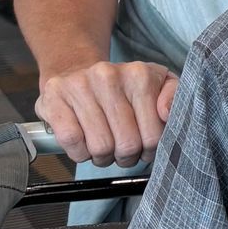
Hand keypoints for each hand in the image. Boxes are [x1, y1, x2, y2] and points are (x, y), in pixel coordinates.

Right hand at [36, 58, 176, 163]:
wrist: (74, 71)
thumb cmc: (121, 88)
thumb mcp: (156, 83)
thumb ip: (174, 96)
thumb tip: (166, 113)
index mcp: (139, 74)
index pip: (153, 136)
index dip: (149, 150)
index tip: (143, 145)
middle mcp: (108, 76)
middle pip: (127, 145)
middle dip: (126, 156)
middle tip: (122, 150)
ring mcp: (79, 86)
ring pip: (100, 147)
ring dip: (103, 157)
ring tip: (104, 147)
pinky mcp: (53, 99)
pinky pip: (72, 141)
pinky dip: (79, 153)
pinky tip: (84, 144)